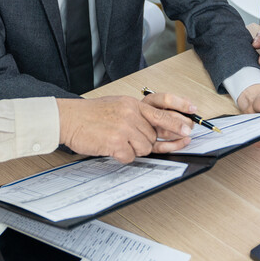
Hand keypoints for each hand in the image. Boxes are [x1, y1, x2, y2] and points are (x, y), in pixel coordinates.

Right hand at [56, 95, 192, 162]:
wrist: (69, 119)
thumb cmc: (91, 115)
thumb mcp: (117, 106)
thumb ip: (136, 114)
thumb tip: (155, 129)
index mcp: (132, 103)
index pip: (160, 109)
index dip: (177, 118)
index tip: (190, 123)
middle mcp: (130, 113)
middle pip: (154, 134)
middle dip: (153, 139)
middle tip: (164, 138)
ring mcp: (124, 128)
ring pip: (144, 147)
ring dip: (133, 149)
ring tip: (117, 141)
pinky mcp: (116, 142)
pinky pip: (130, 157)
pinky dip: (122, 156)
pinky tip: (111, 148)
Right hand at [141, 91, 198, 150]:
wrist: (113, 124)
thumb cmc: (137, 113)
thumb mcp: (154, 103)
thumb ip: (172, 103)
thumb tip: (190, 106)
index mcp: (147, 102)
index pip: (165, 100)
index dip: (182, 104)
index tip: (192, 109)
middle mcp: (143, 115)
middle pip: (168, 117)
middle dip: (184, 122)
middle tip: (191, 124)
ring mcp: (142, 131)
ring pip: (165, 132)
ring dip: (180, 134)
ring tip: (187, 132)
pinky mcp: (142, 144)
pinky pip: (161, 147)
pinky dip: (175, 145)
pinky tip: (183, 141)